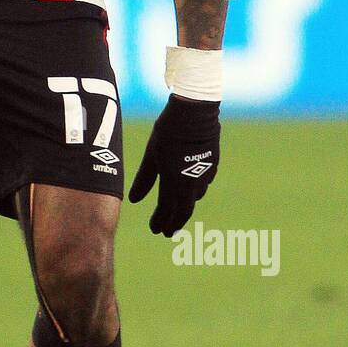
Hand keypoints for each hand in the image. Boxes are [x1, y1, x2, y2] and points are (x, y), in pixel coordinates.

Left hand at [128, 95, 219, 235]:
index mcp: (174, 183)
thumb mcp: (151, 156)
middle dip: (174, 222)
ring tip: (177, 212)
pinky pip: (202, 184)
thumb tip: (134, 200)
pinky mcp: (212, 165)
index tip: (155, 230)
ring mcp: (205, 175)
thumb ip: (144, 180)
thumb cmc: (168, 132)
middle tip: (167, 233)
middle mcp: (192, 183)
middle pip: (184, 210)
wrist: (195, 113)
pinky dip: (194, 192)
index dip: (160, 222)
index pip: (167, 210)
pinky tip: (190, 190)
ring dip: (184, 208)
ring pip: (194, 198)